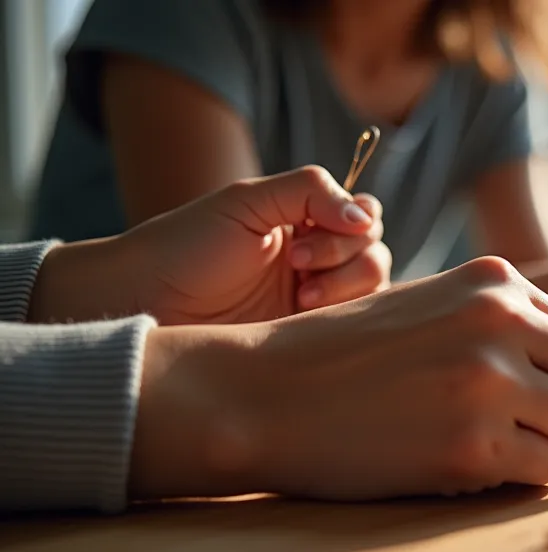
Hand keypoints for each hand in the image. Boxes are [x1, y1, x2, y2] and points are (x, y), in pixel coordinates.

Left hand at [28, 166, 390, 325]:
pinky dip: (347, 320)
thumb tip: (365, 217)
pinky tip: (307, 317)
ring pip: (375, 289)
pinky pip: (354, 329)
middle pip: (376, 252)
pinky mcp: (308, 339)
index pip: (364, 216)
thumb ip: (309, 190)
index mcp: (304, 222)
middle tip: (297, 266)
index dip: (356, 222)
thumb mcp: (246, 201)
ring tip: (300, 299)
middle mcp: (317, 261)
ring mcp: (316, 302)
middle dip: (345, 256)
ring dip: (346, 287)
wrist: (145, 303)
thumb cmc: (185, 247)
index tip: (311, 232)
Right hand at [130, 257, 547, 500]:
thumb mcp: (432, 307)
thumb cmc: (344, 356)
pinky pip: (544, 470)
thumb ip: (504, 322)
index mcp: (497, 281)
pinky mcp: (471, 446)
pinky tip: (489, 471)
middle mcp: (503, 321)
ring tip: (525, 456)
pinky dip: (529, 478)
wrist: (262, 393)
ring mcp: (490, 383)